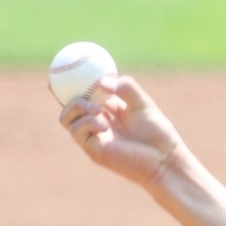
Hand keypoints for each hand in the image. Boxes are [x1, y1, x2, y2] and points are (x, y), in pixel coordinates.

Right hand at [58, 75, 184, 188]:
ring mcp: (94, 136)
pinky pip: (77, 131)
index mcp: (107, 108)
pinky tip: (103, 125)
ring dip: (77, 107)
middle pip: (68, 105)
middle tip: (80, 87)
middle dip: (67, 93)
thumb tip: (102, 82)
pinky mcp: (94, 150)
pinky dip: (86, 122)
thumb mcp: (143, 102)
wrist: (164, 159)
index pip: (82, 93)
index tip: (61, 66)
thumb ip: (125, 87)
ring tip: (98, 109)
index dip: (68, 82)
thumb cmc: (158, 132)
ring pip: (66, 118)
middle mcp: (97, 121)